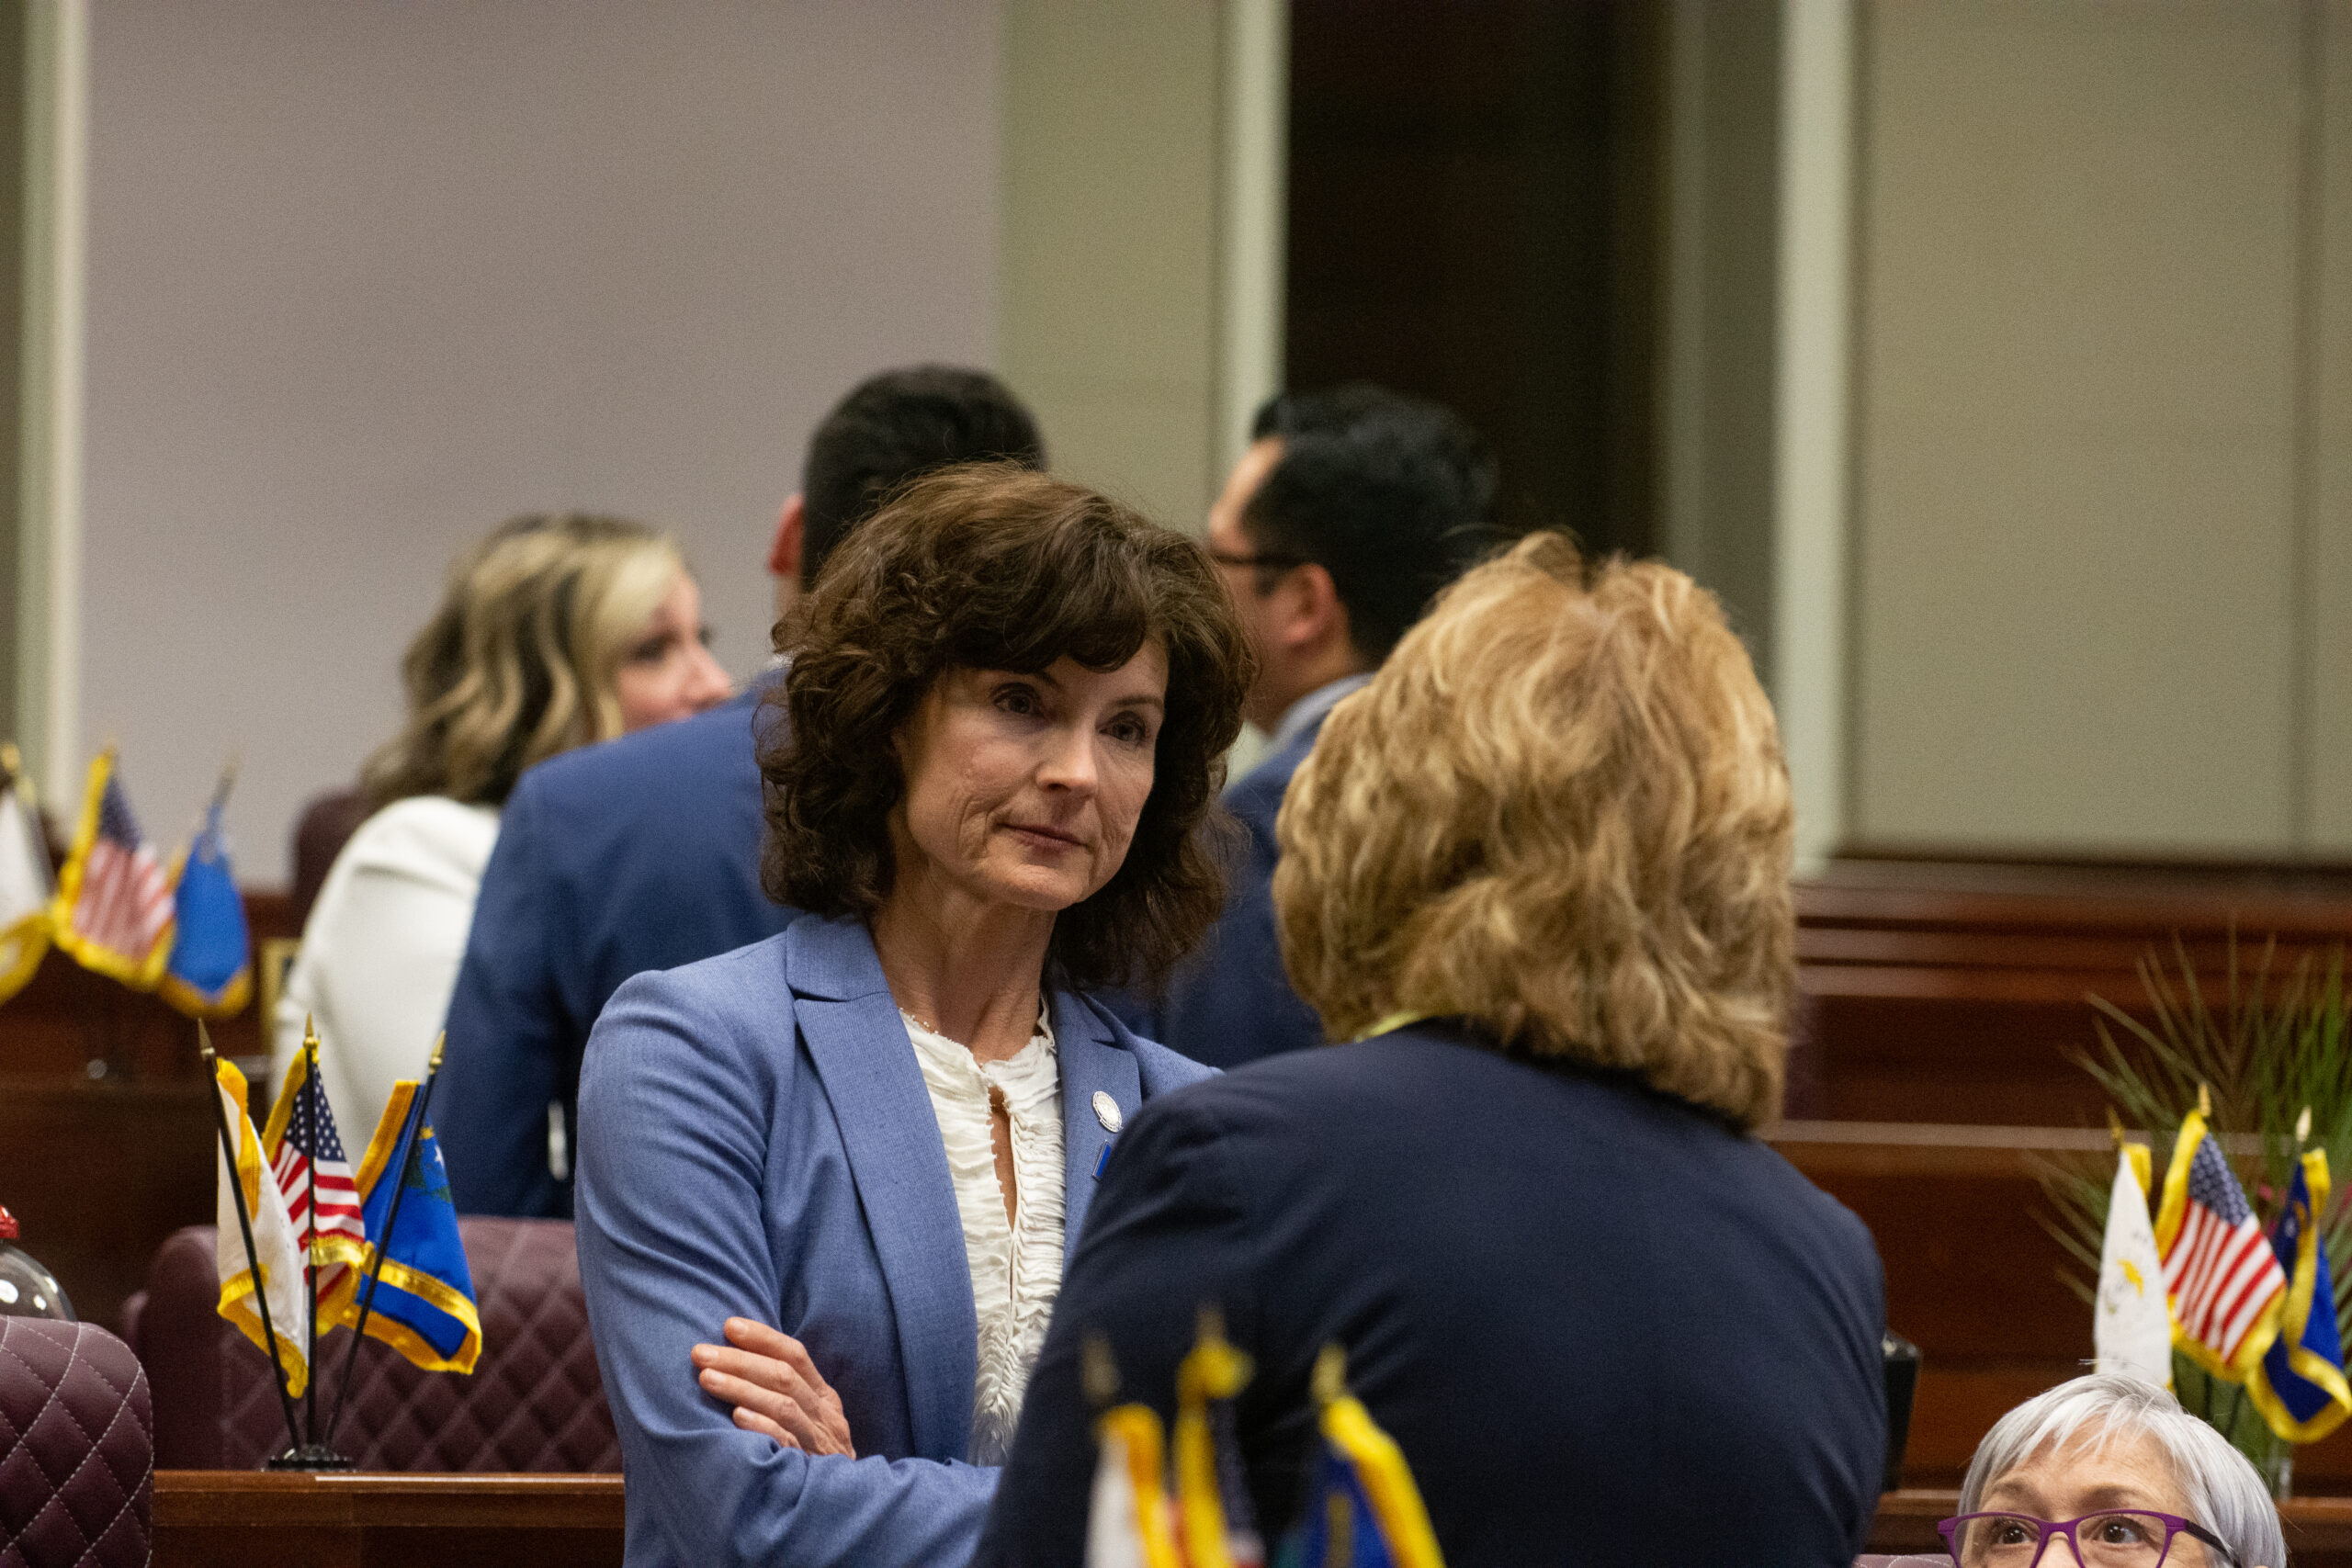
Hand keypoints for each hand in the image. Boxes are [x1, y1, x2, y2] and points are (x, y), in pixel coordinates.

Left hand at [690, 1317, 856, 1457]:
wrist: (843, 1507)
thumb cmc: (813, 1457)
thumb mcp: (808, 1420)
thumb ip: (784, 1394)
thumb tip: (736, 1361)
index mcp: (823, 1397)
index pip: (795, 1355)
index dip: (763, 1338)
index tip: (728, 1325)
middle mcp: (825, 1415)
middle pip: (783, 1376)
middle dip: (739, 1360)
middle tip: (700, 1352)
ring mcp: (819, 1441)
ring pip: (783, 1404)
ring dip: (742, 1387)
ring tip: (706, 1378)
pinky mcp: (810, 1468)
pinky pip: (787, 1442)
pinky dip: (762, 1426)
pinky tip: (737, 1417)